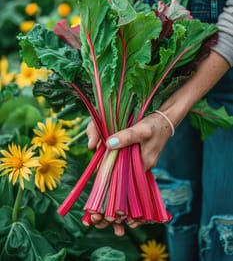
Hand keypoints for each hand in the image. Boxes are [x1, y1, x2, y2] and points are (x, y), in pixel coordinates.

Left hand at [86, 112, 172, 234]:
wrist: (164, 122)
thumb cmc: (154, 125)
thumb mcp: (142, 129)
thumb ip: (127, 136)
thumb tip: (109, 143)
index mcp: (143, 165)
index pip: (125, 187)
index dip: (113, 200)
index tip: (101, 215)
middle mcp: (141, 170)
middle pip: (126, 192)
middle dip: (114, 211)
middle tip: (97, 222)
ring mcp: (140, 167)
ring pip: (126, 188)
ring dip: (117, 205)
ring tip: (110, 225)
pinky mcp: (137, 162)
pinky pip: (128, 178)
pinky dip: (120, 189)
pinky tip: (117, 206)